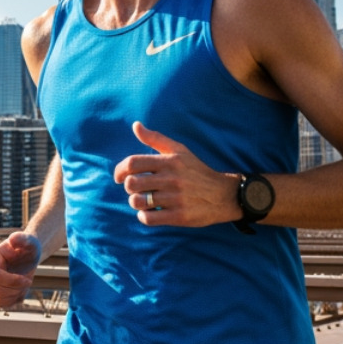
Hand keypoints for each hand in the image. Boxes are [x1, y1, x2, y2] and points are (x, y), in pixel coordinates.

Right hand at [0, 232, 41, 309]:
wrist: (28, 257)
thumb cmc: (28, 248)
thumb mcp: (29, 242)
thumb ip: (22, 239)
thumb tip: (13, 239)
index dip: (11, 280)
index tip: (27, 280)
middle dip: (16, 288)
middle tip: (28, 281)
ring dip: (15, 294)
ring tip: (24, 284)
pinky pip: (2, 304)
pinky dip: (14, 300)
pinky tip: (21, 290)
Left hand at [112, 121, 240, 226]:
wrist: (224, 195)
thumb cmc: (196, 171)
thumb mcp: (179, 150)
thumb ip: (155, 138)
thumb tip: (135, 125)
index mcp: (169, 161)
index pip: (133, 163)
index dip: (119, 170)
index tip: (119, 177)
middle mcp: (172, 179)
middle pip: (132, 184)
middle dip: (129, 188)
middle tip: (136, 189)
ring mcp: (176, 198)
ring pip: (138, 202)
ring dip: (136, 203)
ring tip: (144, 201)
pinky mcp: (180, 216)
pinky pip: (149, 218)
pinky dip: (144, 216)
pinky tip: (151, 212)